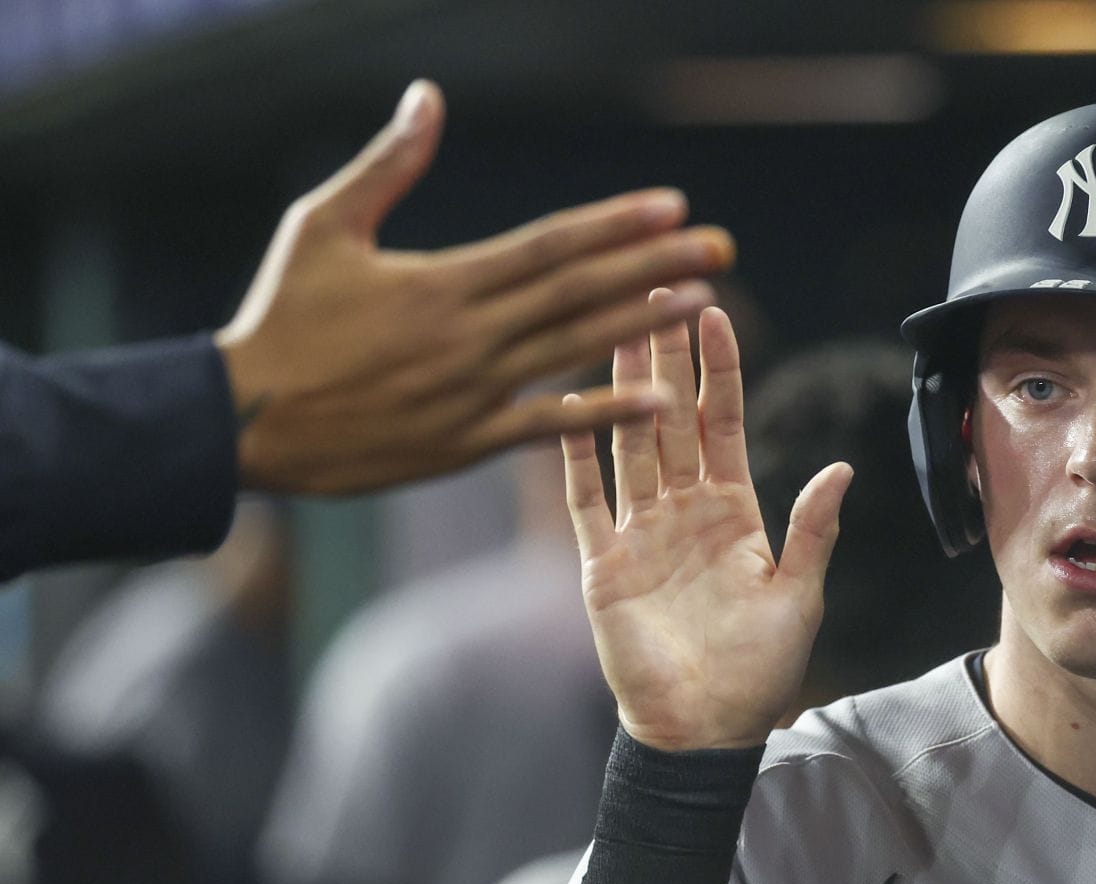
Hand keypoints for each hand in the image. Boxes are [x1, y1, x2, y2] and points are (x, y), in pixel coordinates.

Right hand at [215, 79, 734, 495]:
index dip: (616, 225)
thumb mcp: (323, 225)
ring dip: (642, 326)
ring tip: (700, 302)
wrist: (245, 420)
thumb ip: (387, 164)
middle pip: (580, 292)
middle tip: (720, 247)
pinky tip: (655, 400)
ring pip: (575, 351)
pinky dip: (601, 413)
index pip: (550, 245)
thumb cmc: (281, 317)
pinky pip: (546, 427)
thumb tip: (429, 97)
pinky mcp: (464, 445)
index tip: (672, 208)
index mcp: (442, 281)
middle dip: (654, 266)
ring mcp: (471, 394)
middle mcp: (468, 336)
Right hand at [561, 303, 852, 749]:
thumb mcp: (800, 594)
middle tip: (653, 288)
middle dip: (663, 354)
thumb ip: (813, 529)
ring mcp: (638, 532)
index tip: (713, 310)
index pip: (721, 421)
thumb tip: (842, 467)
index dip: (717, 368)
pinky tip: (565, 403)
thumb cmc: (759, 670)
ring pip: (626, 441)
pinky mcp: (601, 563)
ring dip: (620, 385)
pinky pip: (584, 498)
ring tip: (612, 324)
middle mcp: (682, 510)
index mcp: (734, 511)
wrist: (706, 727)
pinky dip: (574, 451)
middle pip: (670, 417)